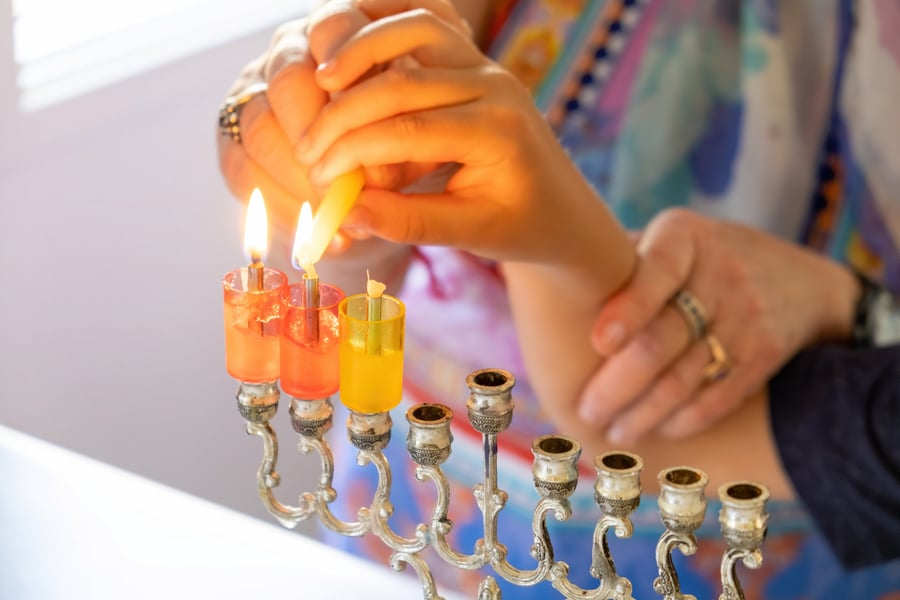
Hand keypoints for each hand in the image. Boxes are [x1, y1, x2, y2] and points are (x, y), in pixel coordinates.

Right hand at [295, 1, 631, 274]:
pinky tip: (352, 47)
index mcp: (497, 133)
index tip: (316, 175)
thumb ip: (408, 223)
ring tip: (321, 79)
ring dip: (360, 46)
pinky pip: (426, 18)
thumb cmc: (520, 226)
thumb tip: (345, 212)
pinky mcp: (472, 56)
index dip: (351, 150)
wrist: (563, 208)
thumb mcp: (470, 235)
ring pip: (414, 27)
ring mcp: (485, 63)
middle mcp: (494, 86)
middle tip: (307, 147)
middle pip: (400, 81)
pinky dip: (385, 22)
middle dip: (342, 113)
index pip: (406, 130)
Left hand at [578, 208, 861, 444]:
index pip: (656, 271)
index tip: (598, 342)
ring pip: (686, 376)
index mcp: (685, 236)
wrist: (799, 280)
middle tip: (586, 411)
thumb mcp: (673, 238)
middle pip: (663, 338)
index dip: (629, 308)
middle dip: (618, 384)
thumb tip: (539, 278)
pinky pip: (719, 396)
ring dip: (644, 413)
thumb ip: (622, 257)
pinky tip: (656, 431)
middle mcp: (720, 271)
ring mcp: (747, 313)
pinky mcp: (765, 352)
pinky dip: (683, 420)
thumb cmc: (700, 260)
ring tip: (613, 432)